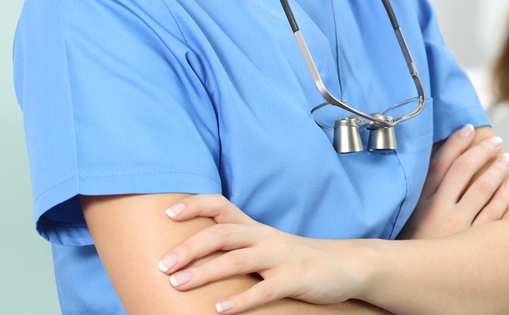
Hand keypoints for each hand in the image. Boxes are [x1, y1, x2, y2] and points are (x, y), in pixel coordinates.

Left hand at [157, 194, 365, 312]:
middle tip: (162, 265)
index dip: (194, 204)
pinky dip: (241, 300)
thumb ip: (235, 248)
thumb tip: (190, 259)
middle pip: (223, 233)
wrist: (345, 265)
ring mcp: (281, 258)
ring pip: (239, 259)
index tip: (167, 213)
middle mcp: (264, 238)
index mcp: (255, 228)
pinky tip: (219, 310)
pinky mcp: (295, 280)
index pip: (221, 206)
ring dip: (205, 271)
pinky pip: (265, 290)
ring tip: (178, 285)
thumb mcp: (265, 247)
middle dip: (189, 247)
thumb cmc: (296, 260)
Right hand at [400, 125, 508, 239]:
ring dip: (497, 170)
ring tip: (507, 158)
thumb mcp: (406, 220)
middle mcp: (437, 212)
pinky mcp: (471, 245)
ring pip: (482, 190)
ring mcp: (456, 228)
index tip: (469, 130)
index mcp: (419, 203)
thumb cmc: (409, 249)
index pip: (440, 164)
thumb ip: (419, 196)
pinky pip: (493, 216)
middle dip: (482, 152)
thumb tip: (434, 168)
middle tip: (496, 142)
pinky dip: (503, 197)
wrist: (408, 283)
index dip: (456, 144)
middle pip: (464, 171)